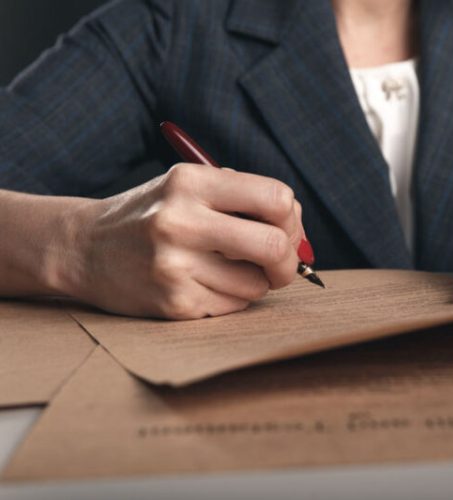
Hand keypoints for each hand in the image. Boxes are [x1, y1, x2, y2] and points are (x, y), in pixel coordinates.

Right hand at [59, 163, 304, 318]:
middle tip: (281, 265)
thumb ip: (244, 200)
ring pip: (257, 284)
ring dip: (257, 281)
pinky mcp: (173, 303)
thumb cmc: (153, 215)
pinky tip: (206, 284)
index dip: (293, 219)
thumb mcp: (189, 187)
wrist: (83, 248)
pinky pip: (234, 306)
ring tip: (229, 270)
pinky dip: (233, 298)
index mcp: (190, 182)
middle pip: (273, 246)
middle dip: (289, 261)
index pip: (276, 198)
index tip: (287, 230)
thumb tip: (300, 235)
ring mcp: (174, 266)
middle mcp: (181, 221)